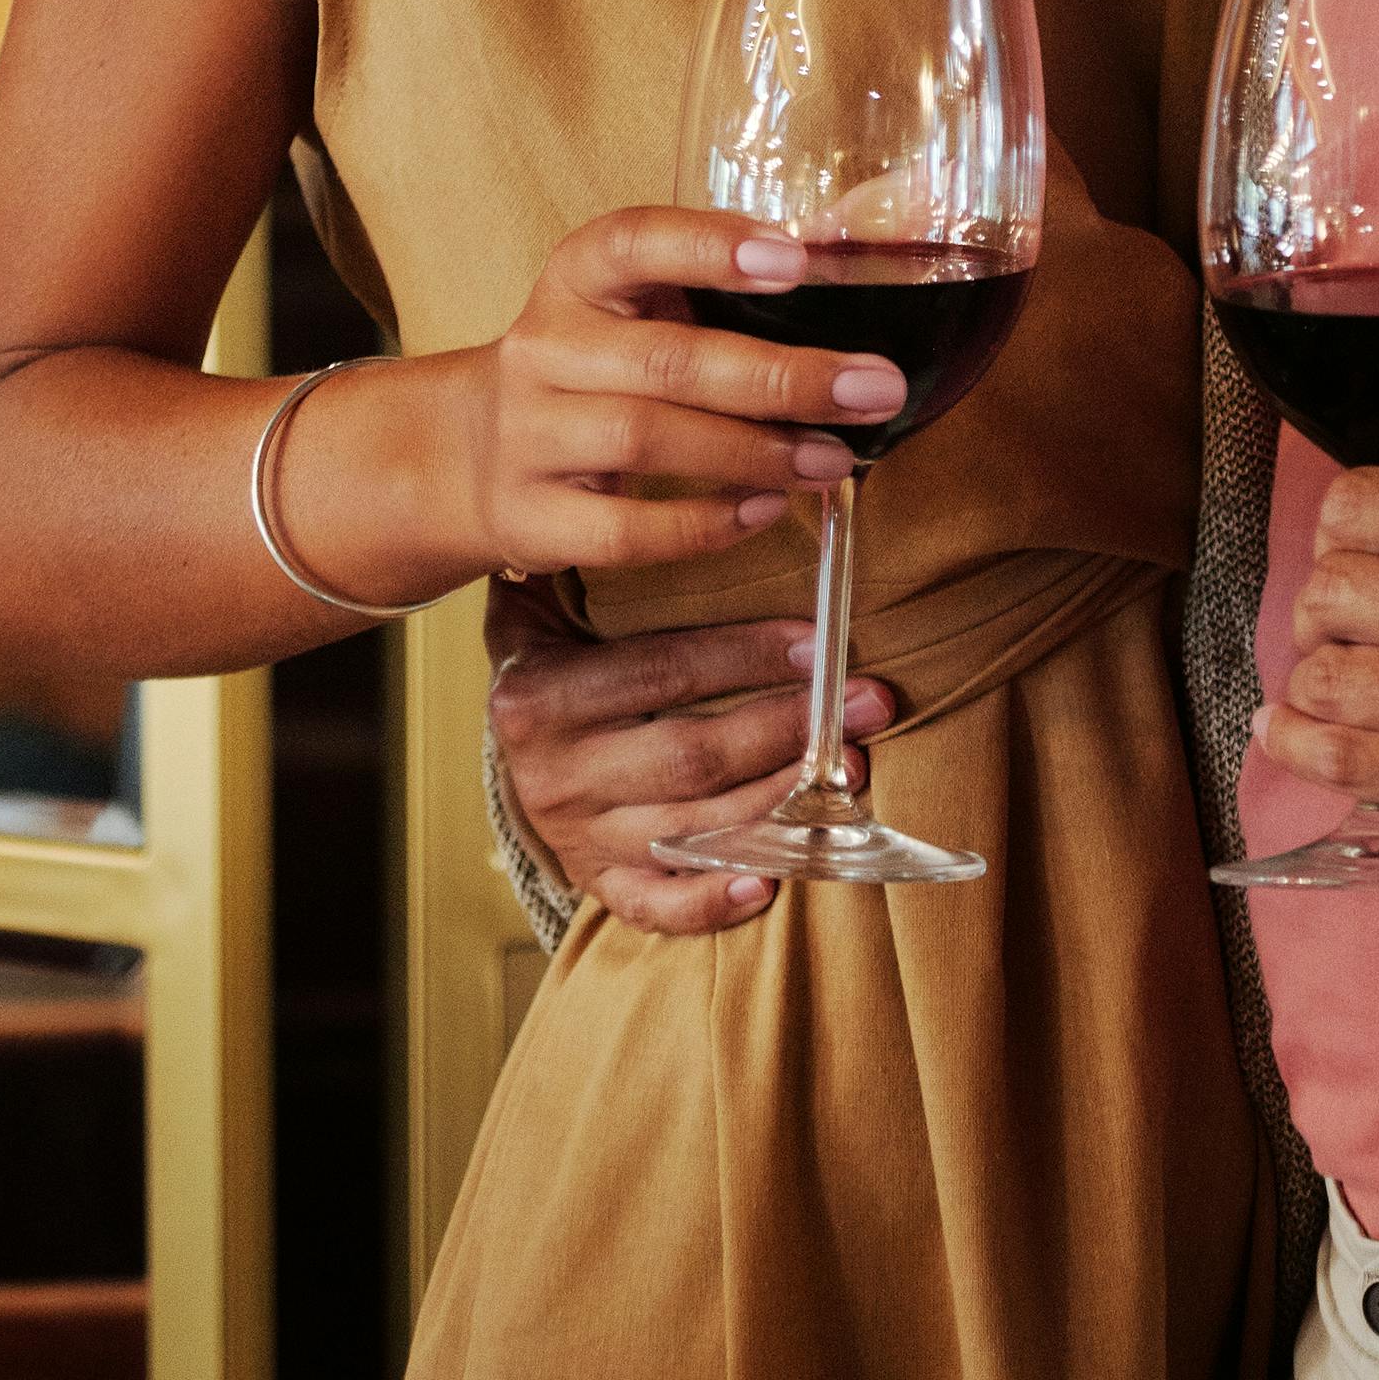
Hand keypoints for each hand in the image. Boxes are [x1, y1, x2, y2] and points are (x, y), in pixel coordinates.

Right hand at [274, 213, 906, 606]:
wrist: (470, 450)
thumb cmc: (599, 360)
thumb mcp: (642, 301)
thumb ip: (734, 273)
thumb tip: (860, 232)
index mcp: (578, 276)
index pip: (633, 241)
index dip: (710, 246)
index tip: (795, 256)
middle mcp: (545, 347)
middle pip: (665, 359)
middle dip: (780, 376)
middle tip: (873, 387)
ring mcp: (529, 435)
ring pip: (645, 439)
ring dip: (754, 452)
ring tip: (835, 459)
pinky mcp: (530, 518)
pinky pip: (620, 529)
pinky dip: (700, 524)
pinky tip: (764, 511)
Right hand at [483, 577, 898, 935]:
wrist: (507, 739)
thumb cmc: (555, 648)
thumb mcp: (543, 598)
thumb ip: (576, 553)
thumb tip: (624, 474)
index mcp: (538, 696)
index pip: (660, 672)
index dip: (746, 657)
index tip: (821, 642)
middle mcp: (551, 774)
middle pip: (689, 756)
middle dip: (789, 728)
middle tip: (871, 702)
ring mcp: (576, 836)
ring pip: (691, 828)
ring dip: (781, 802)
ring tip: (856, 769)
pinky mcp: (597, 881)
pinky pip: (655, 905)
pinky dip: (711, 904)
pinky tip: (768, 884)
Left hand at [1253, 479, 1378, 877]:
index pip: (1366, 503)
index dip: (1342, 522)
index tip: (1350, 542)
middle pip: (1333, 588)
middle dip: (1322, 602)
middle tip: (1341, 620)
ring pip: (1329, 676)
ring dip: (1313, 675)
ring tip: (1324, 678)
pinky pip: (1353, 763)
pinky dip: (1299, 746)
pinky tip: (1284, 732)